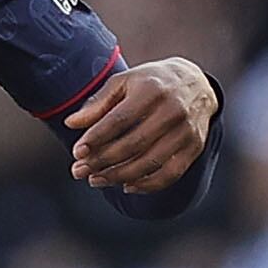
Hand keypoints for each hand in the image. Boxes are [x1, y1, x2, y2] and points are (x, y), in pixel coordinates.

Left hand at [66, 57, 216, 194]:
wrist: (197, 83)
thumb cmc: (151, 83)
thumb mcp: (124, 82)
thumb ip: (98, 103)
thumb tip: (71, 123)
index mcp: (152, 90)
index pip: (120, 119)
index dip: (96, 138)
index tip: (77, 152)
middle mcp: (172, 110)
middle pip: (133, 144)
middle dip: (102, 162)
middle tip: (79, 171)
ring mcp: (186, 131)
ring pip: (149, 163)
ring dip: (118, 176)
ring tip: (95, 180)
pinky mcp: (194, 148)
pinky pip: (169, 174)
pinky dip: (146, 185)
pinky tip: (125, 185)